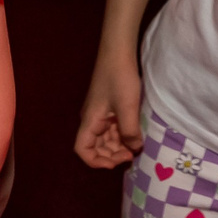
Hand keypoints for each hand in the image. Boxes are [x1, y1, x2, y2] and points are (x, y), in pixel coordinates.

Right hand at [72, 46, 143, 169]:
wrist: (118, 54)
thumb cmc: (119, 79)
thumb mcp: (127, 108)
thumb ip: (130, 132)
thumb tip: (134, 149)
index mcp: (90, 121)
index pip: (82, 149)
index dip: (96, 161)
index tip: (116, 163)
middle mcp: (92, 120)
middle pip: (95, 146)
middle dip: (111, 155)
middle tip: (132, 155)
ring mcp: (100, 115)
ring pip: (104, 139)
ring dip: (117, 147)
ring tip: (135, 147)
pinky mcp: (108, 109)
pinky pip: (112, 129)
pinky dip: (122, 136)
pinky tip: (134, 135)